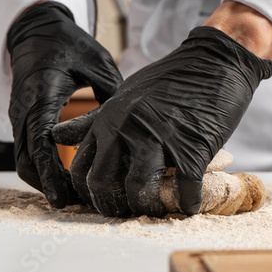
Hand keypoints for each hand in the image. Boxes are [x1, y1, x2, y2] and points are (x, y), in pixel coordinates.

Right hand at [7, 1, 122, 207]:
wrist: (36, 29)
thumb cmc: (68, 43)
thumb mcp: (97, 63)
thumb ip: (112, 95)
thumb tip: (135, 126)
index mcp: (41, 96)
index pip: (41, 145)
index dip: (52, 175)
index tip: (65, 198)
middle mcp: (23, 109)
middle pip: (27, 161)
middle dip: (49, 186)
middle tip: (76, 203)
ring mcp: (19, 114)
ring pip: (23, 160)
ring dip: (44, 179)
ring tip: (73, 195)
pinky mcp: (22, 116)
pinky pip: (25, 150)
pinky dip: (41, 167)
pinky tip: (64, 175)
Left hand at [55, 26, 271, 216]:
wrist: (214, 61)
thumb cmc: (170, 80)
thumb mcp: (124, 95)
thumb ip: (92, 120)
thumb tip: (57, 135)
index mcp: (108, 119)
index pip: (81, 170)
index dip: (90, 194)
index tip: (107, 200)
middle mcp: (127, 129)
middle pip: (103, 185)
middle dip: (114, 207)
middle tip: (130, 210)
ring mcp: (159, 137)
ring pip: (137, 191)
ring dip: (149, 207)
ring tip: (160, 206)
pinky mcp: (191, 147)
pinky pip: (183, 189)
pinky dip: (186, 203)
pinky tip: (189, 202)